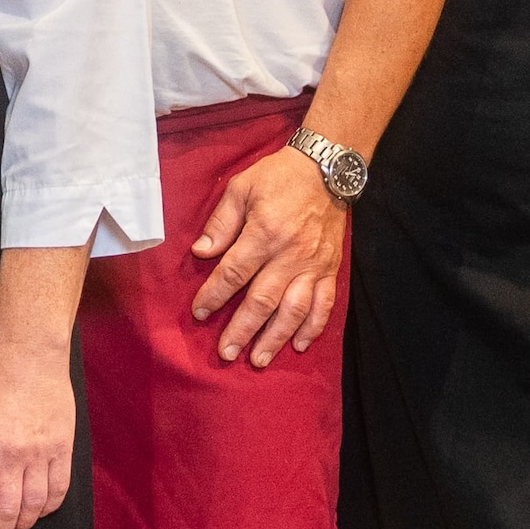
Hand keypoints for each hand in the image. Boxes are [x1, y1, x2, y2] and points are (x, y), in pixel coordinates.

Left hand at [0, 346, 73, 528]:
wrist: (31, 363)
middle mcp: (13, 455)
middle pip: (8, 508)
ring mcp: (40, 453)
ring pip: (35, 503)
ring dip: (25, 522)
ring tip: (18, 527)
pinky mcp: (62, 449)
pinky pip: (59, 488)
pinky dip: (51, 506)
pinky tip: (42, 511)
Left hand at [187, 146, 349, 368]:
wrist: (326, 169)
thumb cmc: (279, 177)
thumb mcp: (242, 188)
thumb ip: (221, 223)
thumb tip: (201, 252)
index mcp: (264, 233)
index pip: (234, 273)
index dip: (214, 295)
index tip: (199, 312)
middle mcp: (290, 255)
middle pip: (263, 301)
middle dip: (242, 330)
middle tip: (226, 353)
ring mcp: (313, 265)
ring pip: (294, 310)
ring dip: (275, 337)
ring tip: (259, 359)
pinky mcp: (330, 269)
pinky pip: (324, 304)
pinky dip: (313, 328)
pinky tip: (300, 345)